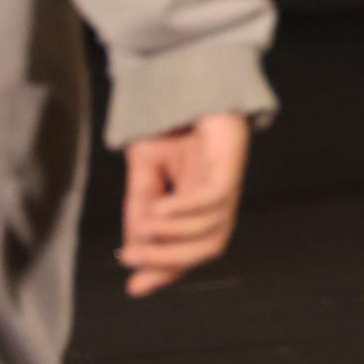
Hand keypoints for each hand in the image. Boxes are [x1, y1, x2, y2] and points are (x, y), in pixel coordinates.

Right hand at [119, 112, 250, 298]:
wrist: (186, 76)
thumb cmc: (170, 122)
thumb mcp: (145, 168)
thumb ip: (141, 204)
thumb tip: (133, 245)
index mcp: (201, 203)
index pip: (190, 248)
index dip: (165, 270)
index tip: (133, 287)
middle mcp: (219, 197)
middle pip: (206, 247)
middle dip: (168, 261)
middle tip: (131, 258)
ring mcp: (228, 178)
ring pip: (213, 230)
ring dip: (173, 238)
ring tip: (142, 230)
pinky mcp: (232, 160)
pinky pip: (214, 198)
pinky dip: (185, 210)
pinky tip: (160, 209)